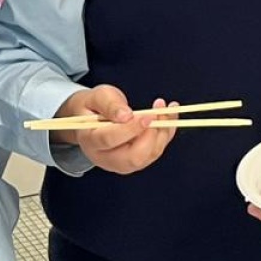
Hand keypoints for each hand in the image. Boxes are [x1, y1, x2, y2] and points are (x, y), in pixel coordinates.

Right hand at [53, 86, 176, 174]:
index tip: (147, 116)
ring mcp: (122, 163)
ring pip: (148, 156)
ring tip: (166, 108)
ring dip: (162, 132)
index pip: (110, 140)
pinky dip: (167, 134)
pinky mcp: (136, 162)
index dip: (130, 129)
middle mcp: (105, 158)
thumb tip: (126, 116)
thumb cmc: (93, 107)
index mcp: (90, 141)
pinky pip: (155, 151)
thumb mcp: (97, 96)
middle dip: (151, 135)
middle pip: (133, 158)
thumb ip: (109, 104)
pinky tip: (170, 115)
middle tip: (157, 112)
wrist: (90, 119)